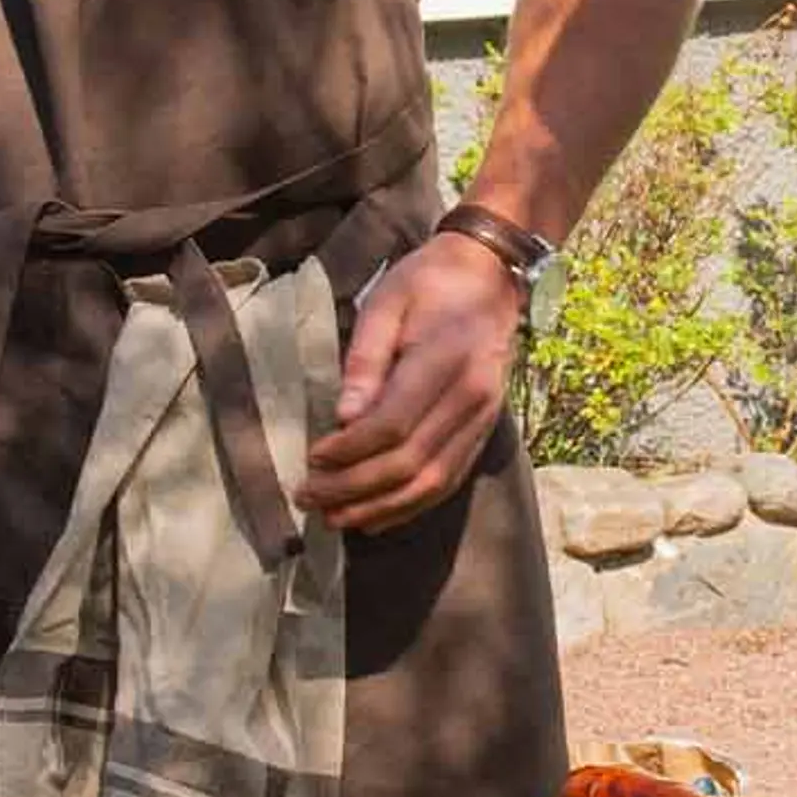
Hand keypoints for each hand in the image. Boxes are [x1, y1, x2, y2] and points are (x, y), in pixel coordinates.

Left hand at [303, 230, 523, 532]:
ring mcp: (482, 420)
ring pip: (431, 483)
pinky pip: (448, 482)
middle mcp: (471, 398)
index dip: (349, 451)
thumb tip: (344, 418)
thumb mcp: (385, 303)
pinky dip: (409, 506)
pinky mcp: (482, 433)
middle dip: (354, 488)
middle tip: (308, 496)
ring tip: (334, 518)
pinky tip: (374, 517)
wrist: (488, 278)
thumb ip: (365, 361)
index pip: (393, 425)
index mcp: (445, 360)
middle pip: (410, 462)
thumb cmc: (426, 284)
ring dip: (380, 507)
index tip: (312, 458)